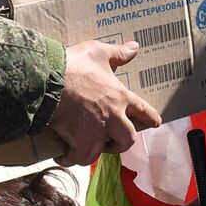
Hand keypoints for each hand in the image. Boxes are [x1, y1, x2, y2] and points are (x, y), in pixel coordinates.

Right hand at [48, 40, 160, 165]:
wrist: (49, 82)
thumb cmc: (74, 65)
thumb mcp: (97, 52)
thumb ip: (117, 53)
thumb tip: (134, 47)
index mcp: (120, 97)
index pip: (143, 110)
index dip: (151, 118)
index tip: (156, 123)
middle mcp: (114, 118)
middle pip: (128, 139)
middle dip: (122, 142)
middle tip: (112, 141)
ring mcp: (98, 133)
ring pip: (103, 152)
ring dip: (93, 151)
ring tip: (84, 149)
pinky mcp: (81, 142)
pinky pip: (80, 157)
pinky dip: (71, 158)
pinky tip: (65, 155)